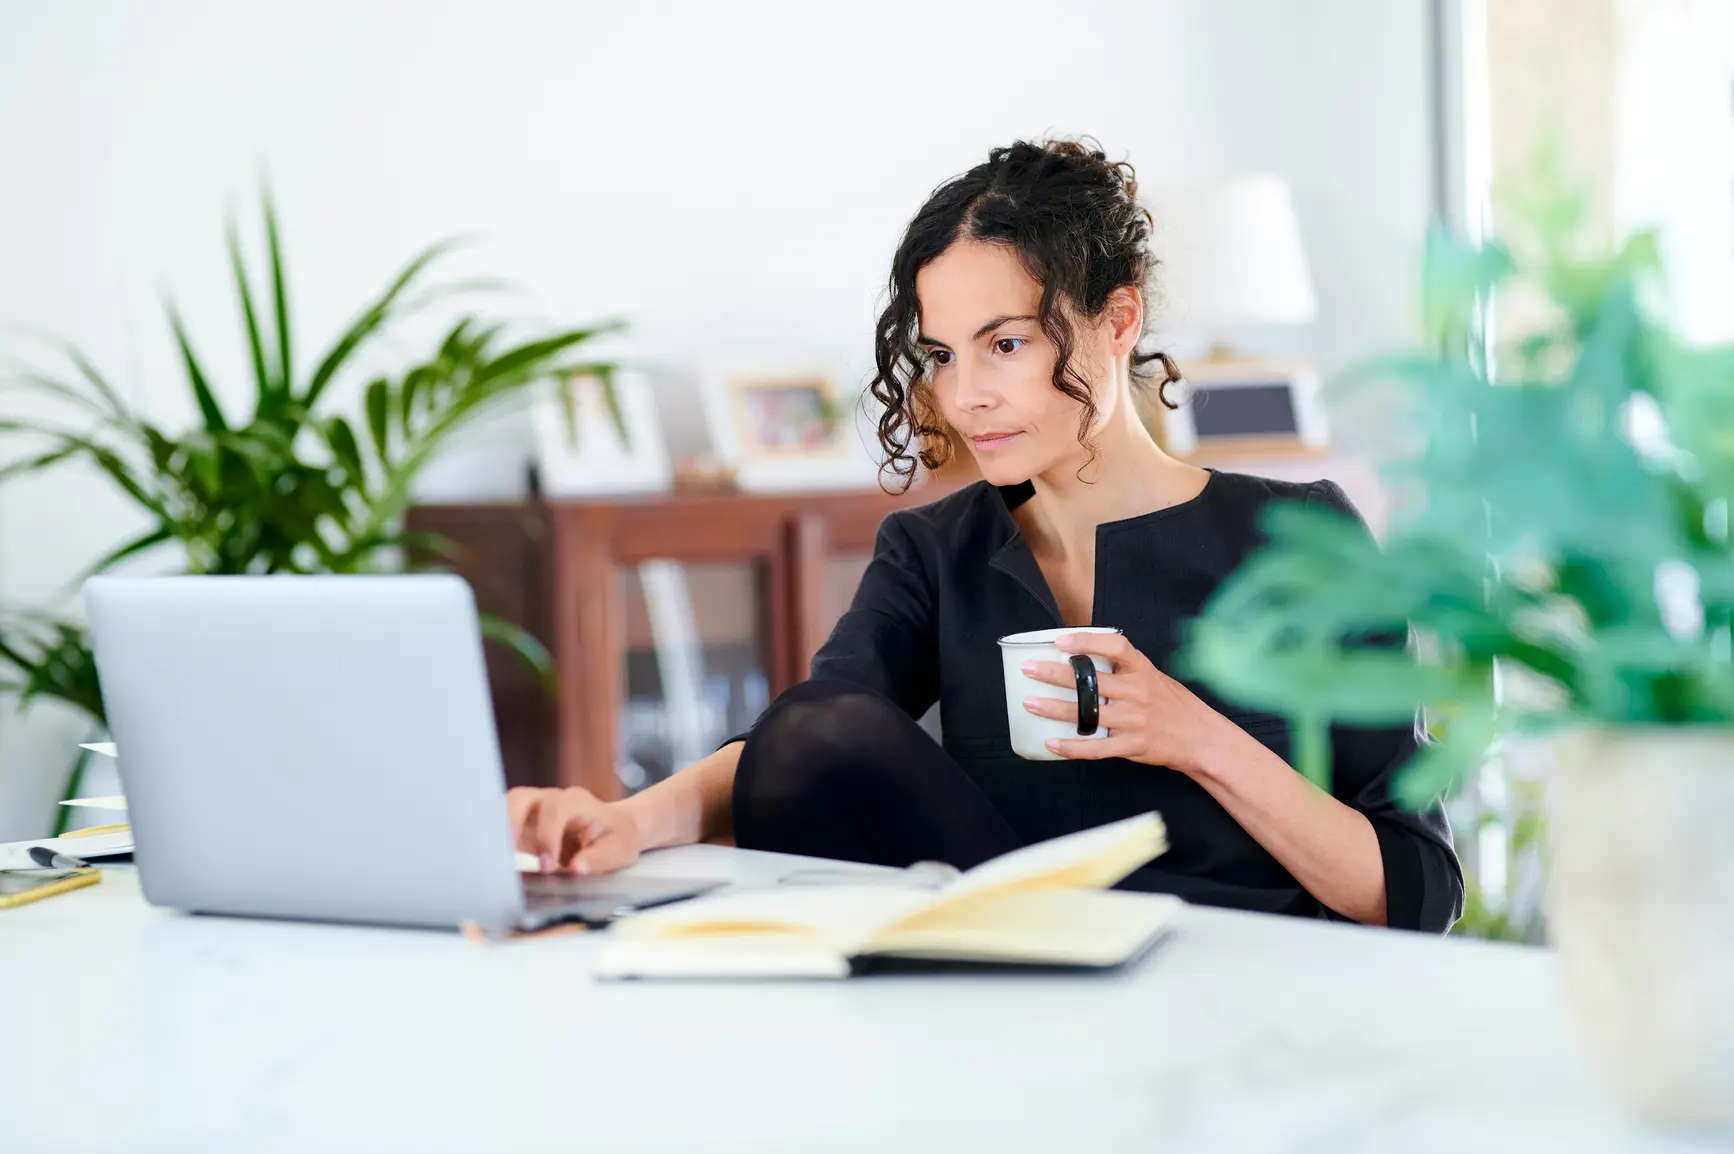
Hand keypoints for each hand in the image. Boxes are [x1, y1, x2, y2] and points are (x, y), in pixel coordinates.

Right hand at [506, 786, 644, 874]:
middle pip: (519, 799)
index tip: (546, 867)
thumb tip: (577, 868)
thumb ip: (599, 858)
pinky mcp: (520, 820)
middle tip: (508, 860)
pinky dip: (494, 838)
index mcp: (576, 801)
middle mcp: (550, 798)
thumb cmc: (617, 837)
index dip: (547, 837)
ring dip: (496, 832)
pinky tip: (491, 860)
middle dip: (510, 828)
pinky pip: (500, 822)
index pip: (554, 810)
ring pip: (504, 807)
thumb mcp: (619, 850)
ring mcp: (532, 806)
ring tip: (493, 861)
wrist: (615, 827)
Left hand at [1021, 631, 1226, 772]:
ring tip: (1030, 704)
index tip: (1060, 641)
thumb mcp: (1154, 677)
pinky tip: (1051, 743)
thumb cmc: (1173, 704)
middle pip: (1091, 681)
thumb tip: (1083, 659)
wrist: (1201, 738)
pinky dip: (1072, 747)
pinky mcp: (1132, 745)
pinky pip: (1097, 748)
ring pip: (1088, 714)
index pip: (1115, 646)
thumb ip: (1124, 670)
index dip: (1087, 641)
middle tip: (1028, 670)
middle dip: (1055, 674)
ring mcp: (1134, 720)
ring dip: (1055, 709)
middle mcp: (1138, 692)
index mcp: (1143, 670)